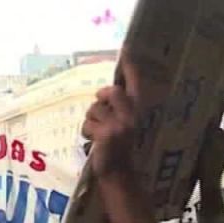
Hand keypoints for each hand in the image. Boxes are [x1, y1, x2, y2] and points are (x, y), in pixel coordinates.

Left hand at [81, 63, 142, 180]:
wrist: (119, 173)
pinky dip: (86, 133)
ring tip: (98, 133)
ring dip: (90, 121)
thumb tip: (102, 92)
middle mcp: (132, 115)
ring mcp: (120, 124)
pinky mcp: (107, 134)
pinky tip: (94, 142)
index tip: (127, 48)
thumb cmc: (118, 147)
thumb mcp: (120, 124)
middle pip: (111, 92)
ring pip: (94, 110)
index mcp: (137, 110)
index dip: (130, 67)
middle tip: (100, 107)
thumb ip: (115, 108)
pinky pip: (87, 125)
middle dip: (101, 97)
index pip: (135, 84)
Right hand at [196, 100, 223, 188]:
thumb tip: (211, 115)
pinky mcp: (220, 156)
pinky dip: (209, 136)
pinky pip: (215, 141)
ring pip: (219, 133)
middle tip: (210, 105)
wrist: (209, 185)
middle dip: (217, 115)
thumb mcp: (207, 142)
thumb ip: (210, 128)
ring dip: (212, 126)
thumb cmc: (208, 164)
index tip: (222, 95)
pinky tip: (199, 136)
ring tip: (202, 120)